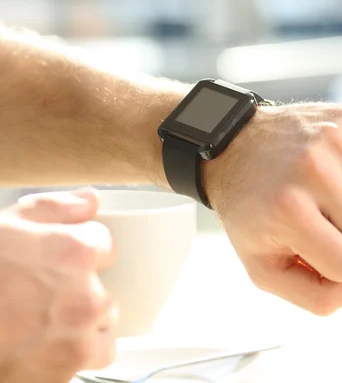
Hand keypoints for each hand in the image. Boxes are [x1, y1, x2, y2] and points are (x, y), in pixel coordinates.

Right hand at [0, 189, 116, 382]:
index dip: (81, 252)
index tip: (61, 262)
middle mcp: (85, 298)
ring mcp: (78, 340)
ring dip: (82, 330)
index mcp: (74, 254)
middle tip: (41, 299)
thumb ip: (54, 209)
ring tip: (41, 328)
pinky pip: (86, 363)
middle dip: (81, 296)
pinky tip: (36, 349)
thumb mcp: (4, 226)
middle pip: (106, 293)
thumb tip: (90, 201)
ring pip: (103, 332)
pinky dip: (66, 359)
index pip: (105, 245)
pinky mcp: (66, 373)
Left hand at [204, 103, 341, 315]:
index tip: (308, 244)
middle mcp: (314, 169)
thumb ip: (318, 296)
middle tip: (317, 219)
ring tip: (327, 197)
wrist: (235, 148)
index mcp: (289, 211)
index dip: (333, 264)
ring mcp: (335, 139)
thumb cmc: (252, 214)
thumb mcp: (265, 268)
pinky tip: (339, 175)